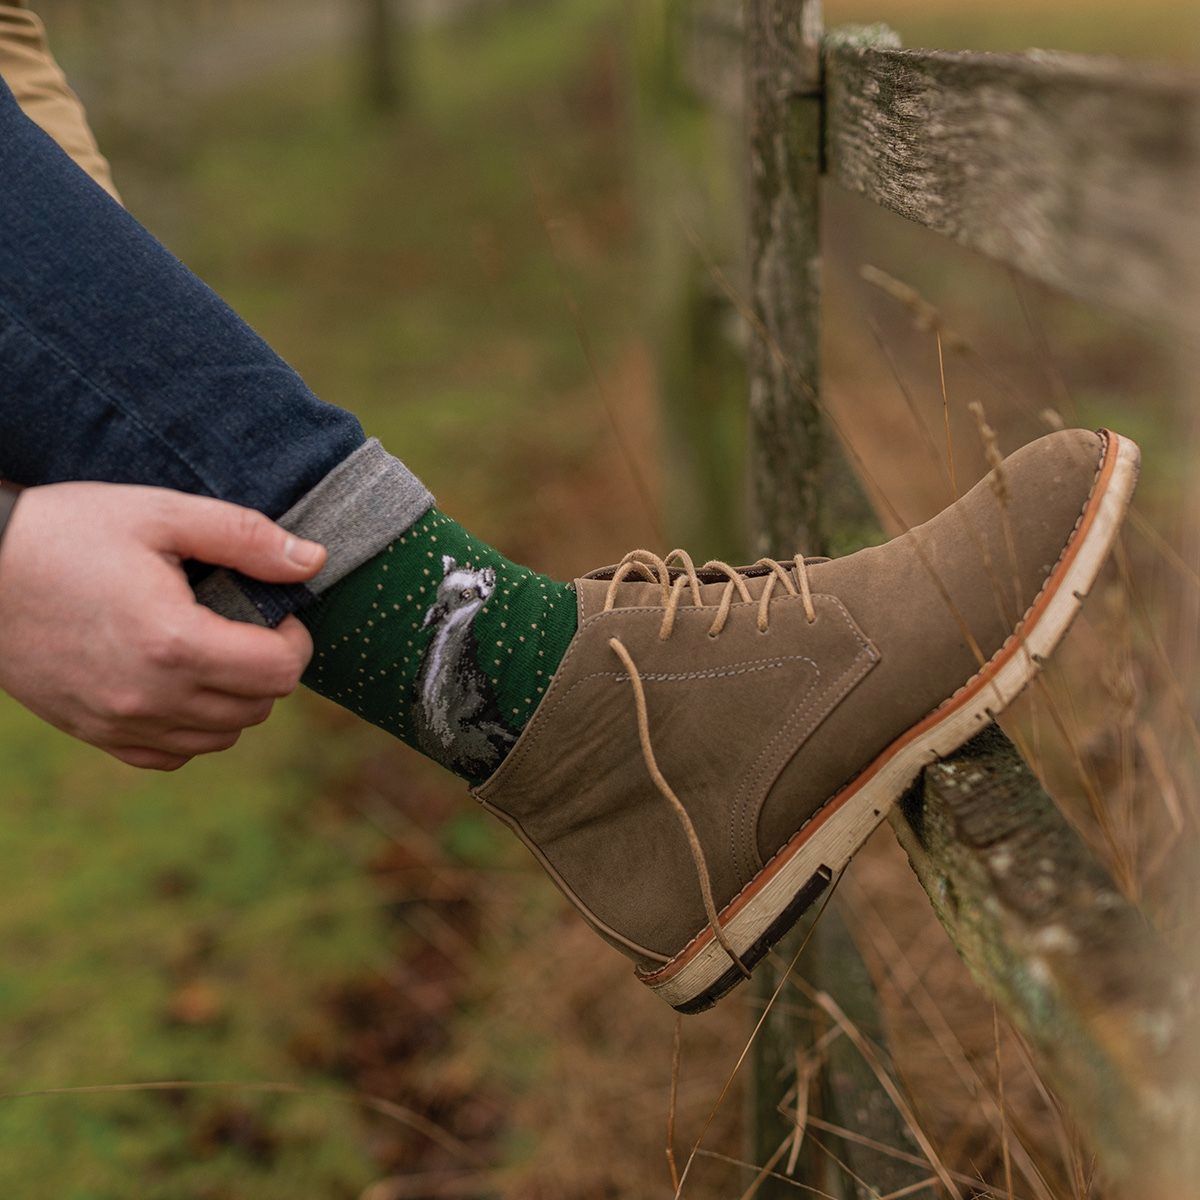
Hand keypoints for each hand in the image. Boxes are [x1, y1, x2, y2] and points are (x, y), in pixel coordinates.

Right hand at [0, 482, 326, 769]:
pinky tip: (180, 682)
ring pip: (221, 737)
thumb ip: (246, 537)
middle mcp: (151, 696)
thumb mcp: (160, 513)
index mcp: (175, 642)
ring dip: (236, 698)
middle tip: (248, 625)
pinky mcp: (94, 733)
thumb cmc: (66, 531)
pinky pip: (172, 755)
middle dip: (269, 665)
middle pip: (258, 707)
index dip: (295, 640)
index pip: (281, 671)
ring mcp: (119, 722)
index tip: (277, 611)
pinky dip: (192, 727)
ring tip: (214, 650)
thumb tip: (313, 561)